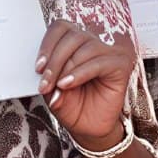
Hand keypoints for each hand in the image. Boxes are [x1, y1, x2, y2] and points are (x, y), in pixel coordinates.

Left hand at [37, 21, 135, 147]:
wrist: (89, 129)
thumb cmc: (73, 106)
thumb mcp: (52, 89)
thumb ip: (48, 74)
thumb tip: (44, 68)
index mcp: (75, 43)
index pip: (60, 28)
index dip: (47, 44)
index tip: (38, 67)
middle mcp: (93, 43)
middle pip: (72, 36)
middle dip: (54, 61)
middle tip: (44, 83)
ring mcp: (109, 52)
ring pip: (84, 47)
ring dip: (66, 68)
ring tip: (57, 87)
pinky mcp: (120, 64)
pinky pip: (98, 63)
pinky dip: (80, 73)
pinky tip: (67, 84)